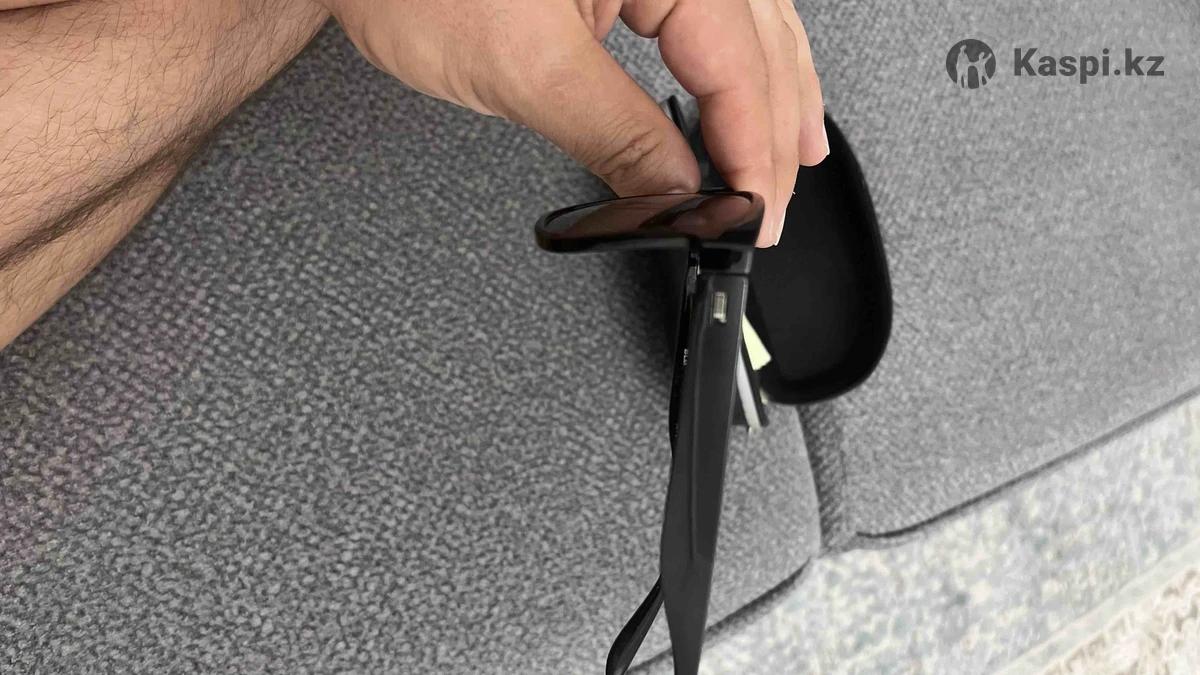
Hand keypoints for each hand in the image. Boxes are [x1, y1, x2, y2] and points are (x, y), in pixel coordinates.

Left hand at [320, 0, 827, 245]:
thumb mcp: (522, 67)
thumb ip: (614, 135)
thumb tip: (673, 193)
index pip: (738, 63)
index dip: (752, 149)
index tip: (753, 212)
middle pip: (756, 44)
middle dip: (772, 133)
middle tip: (769, 209)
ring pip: (745, 24)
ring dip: (772, 93)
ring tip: (793, 153)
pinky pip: (705, 13)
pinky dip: (729, 62)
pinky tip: (739, 87)